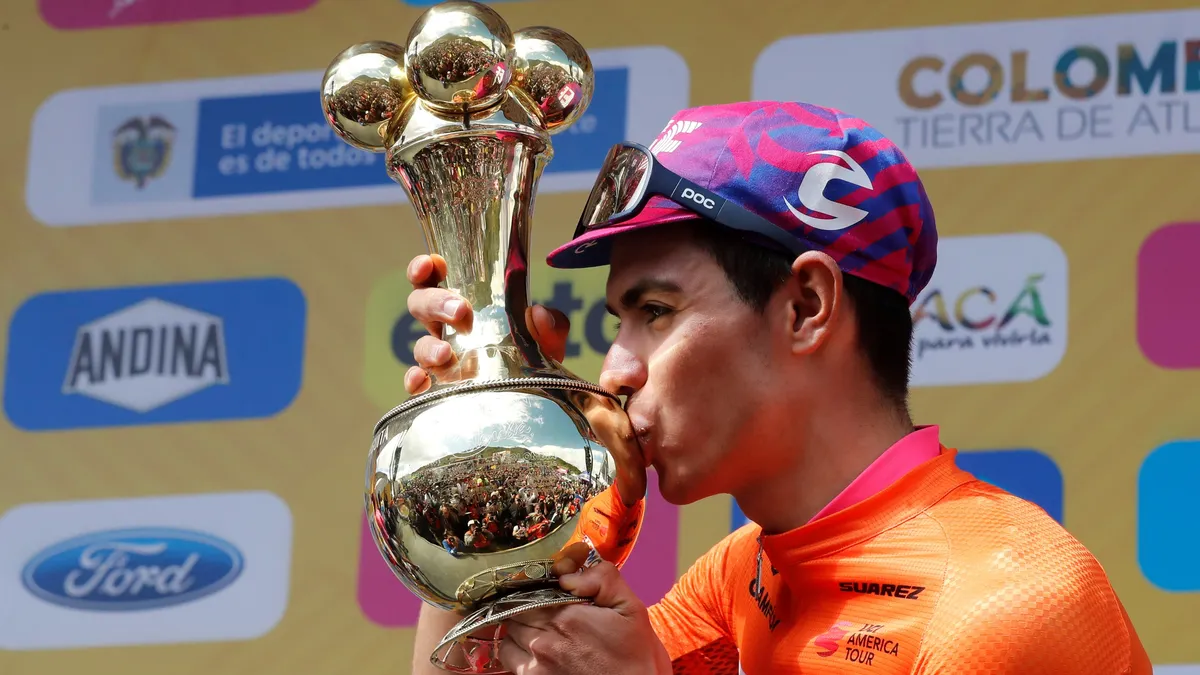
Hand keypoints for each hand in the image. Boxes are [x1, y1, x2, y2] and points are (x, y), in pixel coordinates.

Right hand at [401, 254, 647, 504]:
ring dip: (428, 347)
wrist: (538, 414)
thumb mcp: (547, 344)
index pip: (435, 279)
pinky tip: (423, 385)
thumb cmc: (533, 364)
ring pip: (418, 346)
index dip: (426, 268)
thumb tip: (539, 313)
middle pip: (420, 306)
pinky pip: (415, 386)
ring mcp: (439, 363)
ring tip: (448, 355)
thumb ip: (551, 327)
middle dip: (435, 303)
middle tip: (461, 312)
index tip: (432, 264)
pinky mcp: (436, 394)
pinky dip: (415, 383)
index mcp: (466, 308)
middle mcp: (447, 332)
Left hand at [497, 560, 670, 674]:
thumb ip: (603, 579)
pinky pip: (509, 659)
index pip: (528, 591)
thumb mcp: (631, 608)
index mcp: (566, 617)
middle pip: (515, 611)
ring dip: (519, 628)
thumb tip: (567, 573)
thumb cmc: (635, 657)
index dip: (535, 586)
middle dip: (527, 605)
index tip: (546, 589)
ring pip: (508, 634)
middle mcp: (544, 640)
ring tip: (539, 629)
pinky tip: (534, 650)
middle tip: (544, 608)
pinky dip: (516, 650)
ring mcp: (536, 665)